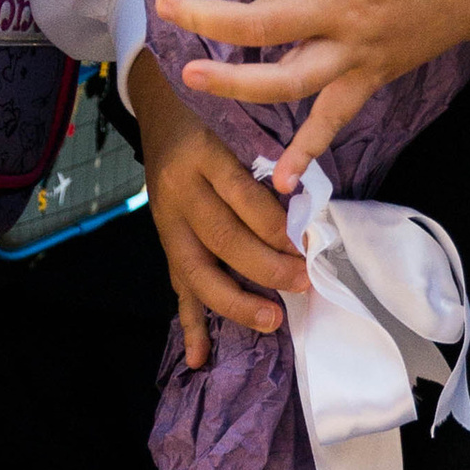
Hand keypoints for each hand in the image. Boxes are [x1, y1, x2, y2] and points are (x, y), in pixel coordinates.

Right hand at [128, 49, 304, 371]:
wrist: (159, 111)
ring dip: (236, 301)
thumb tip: (304, 221)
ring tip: (272, 320)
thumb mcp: (239, 128)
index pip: (245, 198)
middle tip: (303, 283)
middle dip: (266, 268)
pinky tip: (199, 358)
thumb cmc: (213, 119)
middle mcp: (179, 189)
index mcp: (204, 154)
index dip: (278, 227)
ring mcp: (166, 221)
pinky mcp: (164, 242)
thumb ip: (265, 170)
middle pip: (223, 238)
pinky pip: (177, 288)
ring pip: (198, 270)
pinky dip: (190, 325)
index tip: (310, 246)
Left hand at [151, 0, 469, 195]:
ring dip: (240, 85)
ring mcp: (360, 49)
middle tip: (165, 6)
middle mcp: (350, 8)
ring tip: (193, 80)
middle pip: (268, 21)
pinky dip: (308, 150)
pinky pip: (335, 119)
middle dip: (212, 18)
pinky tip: (279, 182)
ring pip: (290, 79)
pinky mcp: (373, 75)